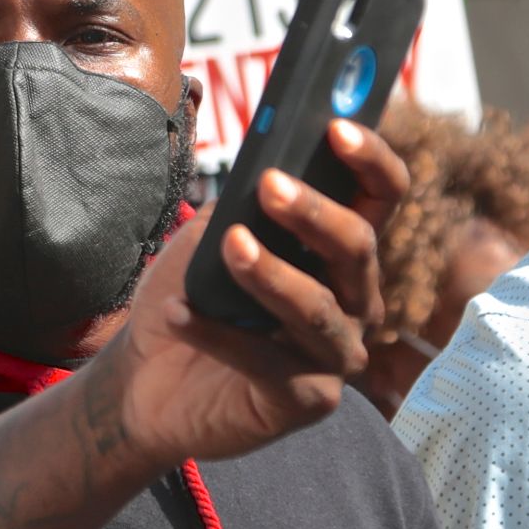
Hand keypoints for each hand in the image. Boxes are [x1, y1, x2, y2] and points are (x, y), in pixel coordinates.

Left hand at [94, 119, 407, 464]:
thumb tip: (261, 164)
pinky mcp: (308, 401)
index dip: (369, 159)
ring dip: (272, 274)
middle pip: (359, 247)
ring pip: (318, 308)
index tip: (336, 127)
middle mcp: (355, 300)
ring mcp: (336, 354)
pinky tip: (180, 313)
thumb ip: (239, 203)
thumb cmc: (190, 296)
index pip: (381, 196)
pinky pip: (270, 363)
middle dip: (315, 213)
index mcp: (341, 251)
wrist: (146, 379)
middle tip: (269, 184)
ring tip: (230, 246)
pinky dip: (220, 336)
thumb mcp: (209, 238)